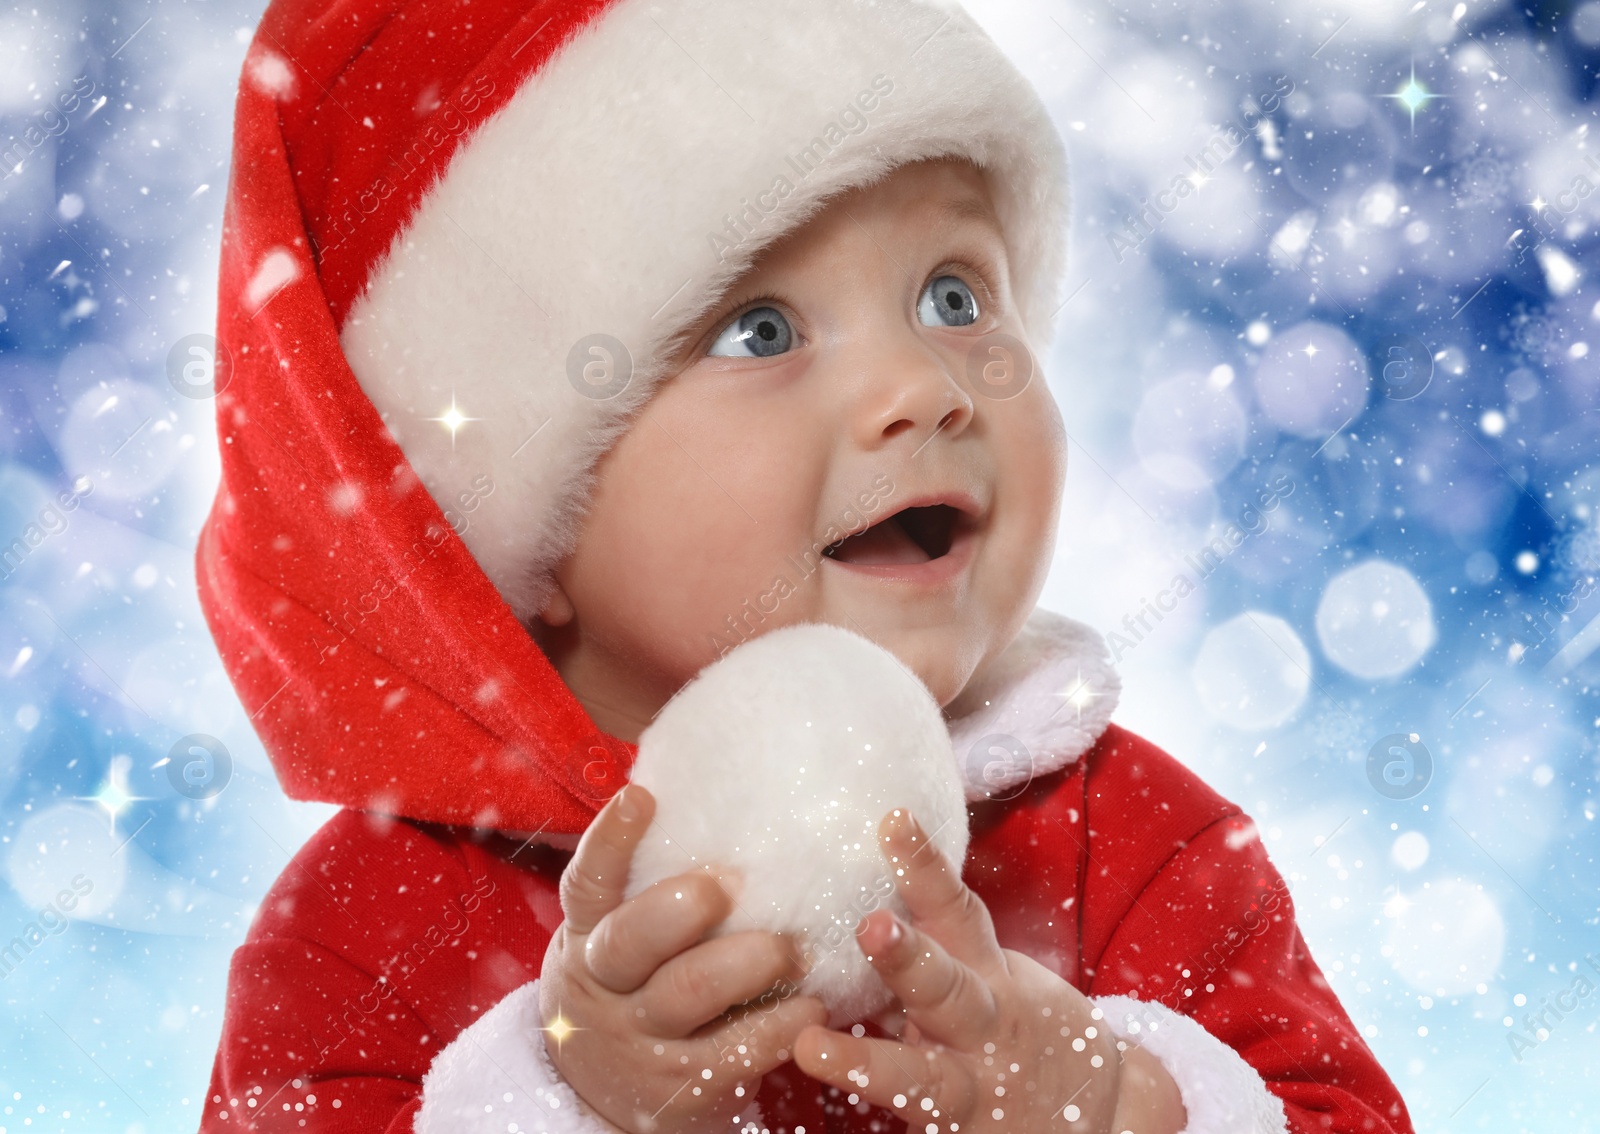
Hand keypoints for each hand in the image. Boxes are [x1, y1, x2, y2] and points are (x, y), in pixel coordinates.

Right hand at [538, 783, 827, 1133]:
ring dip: (751, 960)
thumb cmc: (629, 992)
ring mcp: (641, 1040)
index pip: (588, 884)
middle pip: (631, 940)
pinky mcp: (683, 1085)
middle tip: (731, 885)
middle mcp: (603, 987)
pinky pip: (736, 1049)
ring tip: (794, 947)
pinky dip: (781, 1023)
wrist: (602, 1100)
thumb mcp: (615, 946)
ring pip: (689, 992)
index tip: (642, 797)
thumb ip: (645, 896)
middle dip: (684, 905)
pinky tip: (812, 1006)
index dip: (610, 840)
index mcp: (586, 939)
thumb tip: (712, 813)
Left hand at [792, 809, 1186, 1133]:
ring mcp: (970, 1090)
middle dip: (905, 960)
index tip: (892, 820)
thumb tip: (857, 889)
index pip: (955, 910)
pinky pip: (916, 1131)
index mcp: (986, 976)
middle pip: (944, 989)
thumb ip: (936, 942)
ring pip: (921, 1078)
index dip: (925, 866)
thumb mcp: (989, 975)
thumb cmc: (1015, 1030)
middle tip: (870, 925)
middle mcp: (983, 1029)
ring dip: (867, 1065)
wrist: (1101, 1115)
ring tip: (812, 1051)